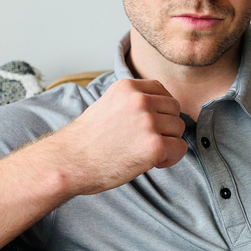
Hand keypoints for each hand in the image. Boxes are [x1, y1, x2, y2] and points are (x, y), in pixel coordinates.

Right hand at [55, 79, 187, 196]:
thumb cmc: (86, 140)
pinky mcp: (154, 145)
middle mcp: (139, 100)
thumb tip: (159, 109)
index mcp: (127, 87)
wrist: (70, 162)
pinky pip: (180, 148)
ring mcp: (148, 122)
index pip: (160, 89)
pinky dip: (171, 158)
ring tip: (147, 152)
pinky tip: (153, 163)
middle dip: (165, 126)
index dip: (160, 108)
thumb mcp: (107, 105)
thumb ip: (131, 102)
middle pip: (174, 109)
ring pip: (179, 128)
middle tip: (147, 141)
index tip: (151, 122)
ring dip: (168, 142)